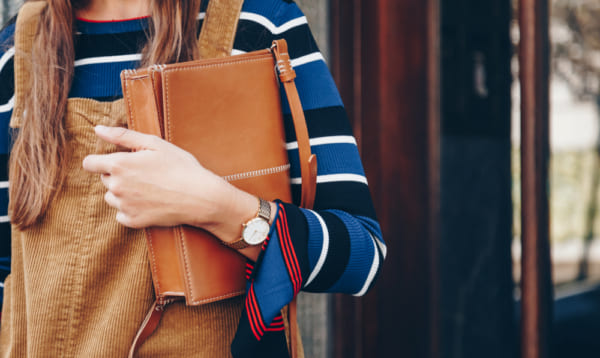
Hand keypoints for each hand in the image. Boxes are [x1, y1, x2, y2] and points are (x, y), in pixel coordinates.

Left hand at [82, 125, 240, 228]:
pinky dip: (131, 209)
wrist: (201, 197)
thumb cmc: (181, 166)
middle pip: (104, 180)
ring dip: (123, 193)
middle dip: (118, 175)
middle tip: (144, 173)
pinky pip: (121, 214)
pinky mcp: (133, 221)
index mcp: (119, 165)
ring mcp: (124, 206)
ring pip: (112, 198)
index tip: (115, 161)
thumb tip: (97, 129)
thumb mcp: (154, 144)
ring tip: (148, 188)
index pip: (89, 163)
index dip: (100, 161)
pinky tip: (149, 202)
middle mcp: (117, 187)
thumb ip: (122, 136)